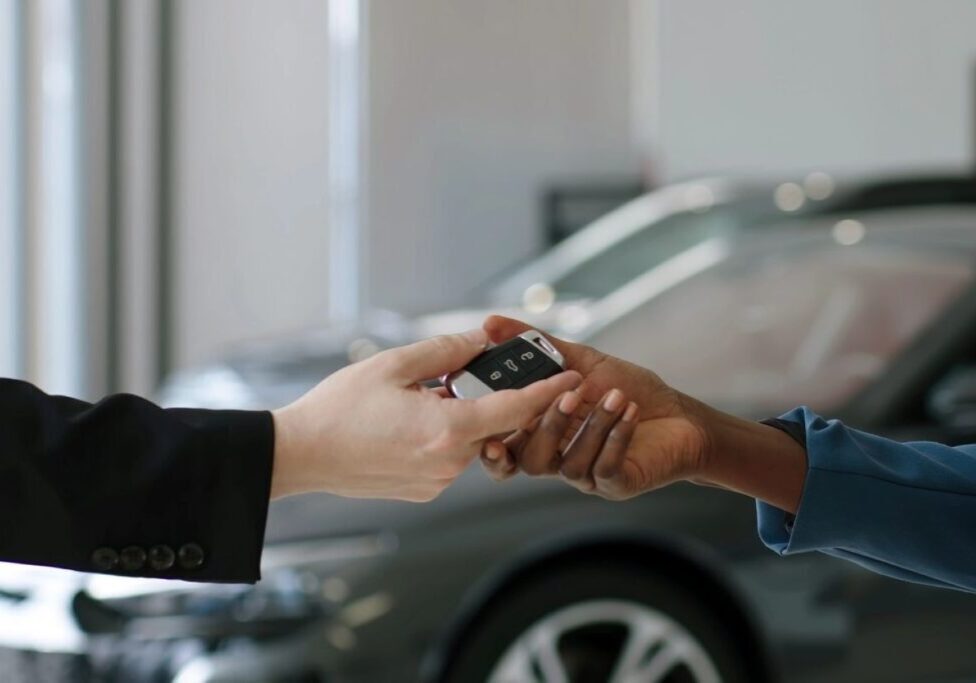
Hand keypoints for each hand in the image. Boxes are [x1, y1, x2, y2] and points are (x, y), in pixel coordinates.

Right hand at [270, 328, 581, 501]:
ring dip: (458, 417)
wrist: (302, 454)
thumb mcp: (394, 365)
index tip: (573, 377)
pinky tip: (405, 424)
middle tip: (454, 375)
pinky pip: (448, 458)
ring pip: (470, 440)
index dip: (548, 391)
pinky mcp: (424, 491)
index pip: (515, 408)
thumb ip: (446, 350)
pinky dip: (441, 437)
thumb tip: (481, 340)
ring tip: (416, 400)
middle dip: (483, 397)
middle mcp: (449, 463)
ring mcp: (437, 482)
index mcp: (448, 429)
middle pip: (491, 423)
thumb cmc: (340, 409)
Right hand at [480, 316, 709, 499]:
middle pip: (531, 460)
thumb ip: (535, 346)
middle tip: (569, 395)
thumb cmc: (629, 389)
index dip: (492, 453)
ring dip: (594, 425)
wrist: (681, 415)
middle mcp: (559, 459)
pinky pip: (605, 467)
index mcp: (543, 434)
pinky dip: (616, 436)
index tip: (489, 439)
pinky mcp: (616, 483)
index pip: (505, 451)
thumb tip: (489, 323)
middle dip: (548, 427)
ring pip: (570, 464)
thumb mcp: (580, 362)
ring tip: (615, 395)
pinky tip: (629, 412)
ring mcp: (587, 476)